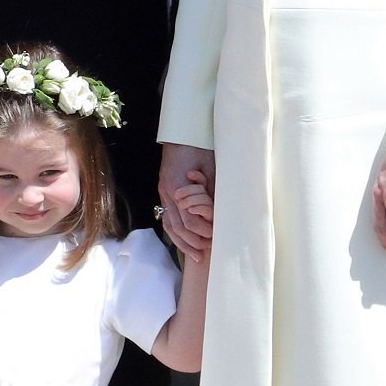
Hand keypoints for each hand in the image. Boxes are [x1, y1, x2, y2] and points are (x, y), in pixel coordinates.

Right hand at [158, 144, 214, 260]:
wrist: (182, 132)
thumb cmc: (198, 147)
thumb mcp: (211, 168)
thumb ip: (213, 191)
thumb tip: (221, 214)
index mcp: (178, 187)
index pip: (189, 220)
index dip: (202, 231)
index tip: (215, 237)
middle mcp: (167, 192)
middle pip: (177, 227)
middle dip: (192, 242)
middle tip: (206, 252)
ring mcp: (163, 192)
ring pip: (169, 225)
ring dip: (182, 241)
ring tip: (195, 253)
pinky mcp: (164, 190)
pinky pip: (166, 217)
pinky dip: (175, 231)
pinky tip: (183, 239)